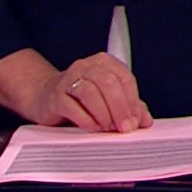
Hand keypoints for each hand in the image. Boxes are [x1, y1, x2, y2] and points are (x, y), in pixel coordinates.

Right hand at [36, 53, 154, 132]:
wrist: (45, 97)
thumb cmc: (82, 98)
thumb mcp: (108, 99)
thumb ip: (129, 107)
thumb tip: (146, 121)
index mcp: (104, 62)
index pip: (125, 78)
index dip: (133, 101)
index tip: (137, 121)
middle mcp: (86, 66)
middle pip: (108, 83)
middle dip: (120, 108)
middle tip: (125, 128)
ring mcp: (68, 79)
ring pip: (90, 92)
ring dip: (103, 114)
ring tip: (109, 128)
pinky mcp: (55, 96)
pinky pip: (72, 107)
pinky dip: (86, 119)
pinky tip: (93, 128)